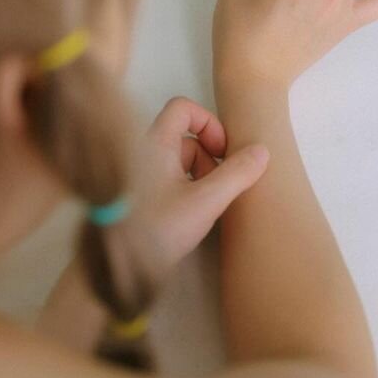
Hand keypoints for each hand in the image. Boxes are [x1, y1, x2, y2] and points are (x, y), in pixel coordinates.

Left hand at [130, 97, 268, 268]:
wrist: (115, 269)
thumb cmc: (155, 229)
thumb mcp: (204, 202)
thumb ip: (236, 175)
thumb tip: (261, 151)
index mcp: (155, 143)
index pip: (183, 108)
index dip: (208, 123)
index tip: (223, 152)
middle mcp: (144, 153)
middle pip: (186, 139)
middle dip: (209, 160)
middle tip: (220, 187)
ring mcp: (141, 177)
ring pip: (179, 163)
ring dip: (200, 178)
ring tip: (208, 207)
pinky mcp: (141, 198)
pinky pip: (170, 182)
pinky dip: (187, 192)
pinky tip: (193, 218)